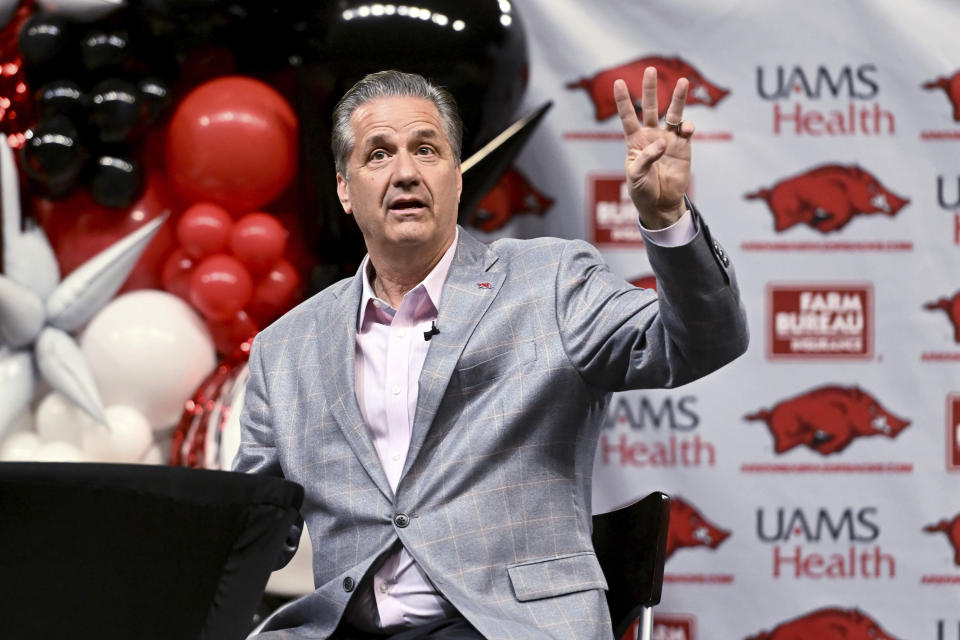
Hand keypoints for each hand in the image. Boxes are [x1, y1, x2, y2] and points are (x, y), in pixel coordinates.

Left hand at [614, 66, 694, 228]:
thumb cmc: (642, 190)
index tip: (618, 82)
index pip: (627, 117)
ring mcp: (668, 139)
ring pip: (672, 114)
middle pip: (650, 108)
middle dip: (650, 90)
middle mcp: (651, 136)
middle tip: (650, 70)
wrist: (660, 204)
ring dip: (677, 99)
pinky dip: (687, 127)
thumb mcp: (636, 176)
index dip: (623, 101)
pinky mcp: (683, 147)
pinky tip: (686, 129)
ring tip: (683, 82)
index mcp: (634, 141)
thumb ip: (647, 158)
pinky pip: (685, 131)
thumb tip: (663, 143)